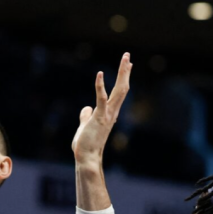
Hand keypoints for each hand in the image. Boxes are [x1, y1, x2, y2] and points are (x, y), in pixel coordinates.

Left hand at [72, 53, 131, 167]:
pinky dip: (100, 86)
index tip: (127, 65)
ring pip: (119, 91)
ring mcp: (107, 114)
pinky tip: (100, 74)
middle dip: (125, 71)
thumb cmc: (86, 145)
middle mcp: (112, 112)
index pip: (118, 92)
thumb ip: (86, 116)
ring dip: (122, 74)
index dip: (123, 78)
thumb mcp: (85, 126)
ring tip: (125, 59)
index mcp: (110, 113)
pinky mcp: (99, 117)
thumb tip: (86, 108)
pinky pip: (101, 98)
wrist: (87, 158)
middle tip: (127, 56)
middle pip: (122, 88)